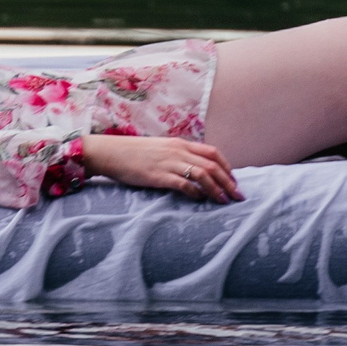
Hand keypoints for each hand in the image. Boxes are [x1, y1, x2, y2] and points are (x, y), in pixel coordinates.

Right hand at [79, 135, 241, 202]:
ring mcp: (168, 163)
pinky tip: (200, 199)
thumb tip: (191, 169)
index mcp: (180, 144)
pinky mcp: (158, 176)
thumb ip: (176, 156)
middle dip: (229, 182)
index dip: (227, 167)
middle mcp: (178, 151)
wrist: (109, 152)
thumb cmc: (131, 153)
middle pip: (213, 166)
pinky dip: (195, 192)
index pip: (213, 153)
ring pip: (203, 175)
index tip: (233, 181)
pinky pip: (184, 184)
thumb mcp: (159, 149)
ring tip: (224, 201)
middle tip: (238, 196)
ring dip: (217, 189)